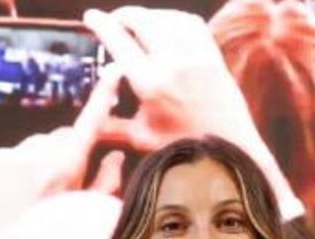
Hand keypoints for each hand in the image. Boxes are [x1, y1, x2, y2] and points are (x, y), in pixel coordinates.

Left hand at [0, 72, 125, 236]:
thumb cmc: (47, 234)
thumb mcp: (85, 212)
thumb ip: (106, 180)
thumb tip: (115, 155)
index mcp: (66, 167)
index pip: (89, 122)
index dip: (103, 96)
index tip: (113, 74)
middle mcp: (39, 155)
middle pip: (65, 135)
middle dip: (69, 149)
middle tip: (64, 179)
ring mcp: (14, 154)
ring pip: (41, 142)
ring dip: (44, 156)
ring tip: (38, 188)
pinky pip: (18, 151)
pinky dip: (22, 163)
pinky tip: (19, 187)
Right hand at [82, 6, 298, 213]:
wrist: (228, 148)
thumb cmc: (184, 147)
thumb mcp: (141, 138)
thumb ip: (110, 127)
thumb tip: (86, 123)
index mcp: (151, 82)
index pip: (119, 41)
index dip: (101, 24)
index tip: (90, 16)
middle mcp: (173, 61)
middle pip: (142, 19)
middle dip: (123, 15)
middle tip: (111, 20)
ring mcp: (195, 53)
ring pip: (164, 16)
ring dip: (146, 15)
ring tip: (135, 23)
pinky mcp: (211, 52)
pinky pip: (188, 21)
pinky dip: (171, 18)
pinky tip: (163, 25)